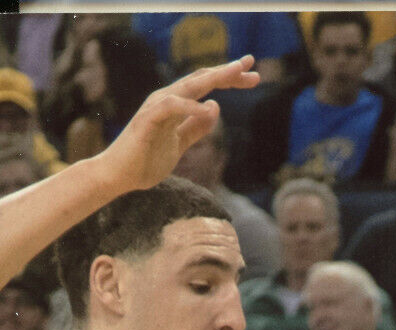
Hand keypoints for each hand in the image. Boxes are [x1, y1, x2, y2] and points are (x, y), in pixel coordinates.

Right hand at [96, 58, 259, 193]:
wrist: (120, 175)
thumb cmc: (146, 159)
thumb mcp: (180, 144)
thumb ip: (195, 128)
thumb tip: (215, 107)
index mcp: (175, 104)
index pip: (205, 85)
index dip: (228, 78)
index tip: (252, 76)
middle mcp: (167, 99)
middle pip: (200, 79)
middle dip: (227, 71)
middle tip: (251, 65)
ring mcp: (156, 107)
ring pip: (188, 86)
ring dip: (212, 78)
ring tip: (235, 74)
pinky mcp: (148, 120)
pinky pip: (171, 107)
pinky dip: (190, 106)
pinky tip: (210, 108)